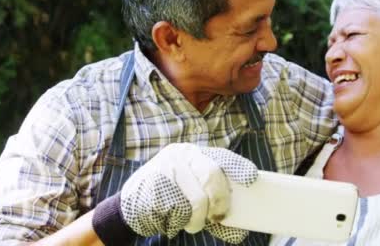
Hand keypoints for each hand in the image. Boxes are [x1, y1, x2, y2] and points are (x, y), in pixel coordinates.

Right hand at [118, 143, 257, 241]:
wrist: (128, 208)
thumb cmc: (168, 200)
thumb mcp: (189, 191)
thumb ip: (211, 199)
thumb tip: (236, 225)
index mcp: (192, 154)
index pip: (221, 156)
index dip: (238, 167)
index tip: (252, 178)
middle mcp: (179, 156)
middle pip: (211, 175)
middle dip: (219, 201)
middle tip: (218, 218)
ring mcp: (165, 170)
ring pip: (197, 200)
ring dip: (198, 220)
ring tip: (190, 223)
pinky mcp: (153, 188)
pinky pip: (179, 211)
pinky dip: (179, 222)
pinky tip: (171, 220)